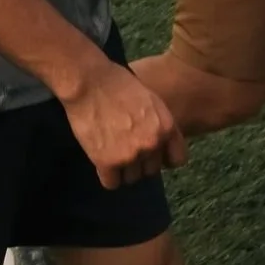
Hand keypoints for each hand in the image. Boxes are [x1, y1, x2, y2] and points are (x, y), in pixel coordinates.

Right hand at [58, 57, 186, 188]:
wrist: (88, 81)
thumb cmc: (115, 82)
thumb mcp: (150, 99)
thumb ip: (158, 123)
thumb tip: (156, 141)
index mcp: (166, 127)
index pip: (176, 159)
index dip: (163, 158)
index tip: (152, 155)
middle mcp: (152, 144)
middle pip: (150, 171)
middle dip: (139, 162)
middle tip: (123, 147)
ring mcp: (131, 155)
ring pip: (131, 178)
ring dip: (122, 170)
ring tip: (110, 151)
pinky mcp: (107, 161)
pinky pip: (112, 183)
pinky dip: (107, 175)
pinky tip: (101, 160)